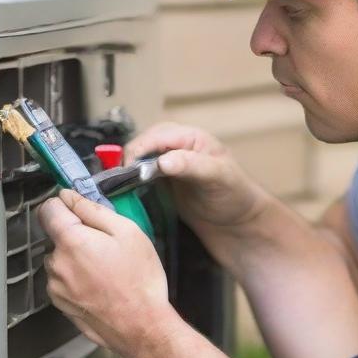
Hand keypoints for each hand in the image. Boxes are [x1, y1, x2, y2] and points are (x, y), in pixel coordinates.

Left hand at [37, 189, 171, 354]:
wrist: (141, 327)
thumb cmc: (140, 278)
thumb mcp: (127, 232)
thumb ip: (92, 210)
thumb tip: (67, 196)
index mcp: (70, 242)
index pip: (47, 210)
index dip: (63, 205)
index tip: (81, 212)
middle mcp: (55, 264)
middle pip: (55, 237)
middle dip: (74, 236)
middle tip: (105, 247)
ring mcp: (55, 287)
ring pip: (58, 260)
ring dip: (73, 259)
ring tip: (104, 270)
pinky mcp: (60, 305)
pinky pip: (61, 281)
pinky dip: (74, 279)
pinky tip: (98, 287)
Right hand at [124, 122, 267, 268]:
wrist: (237, 222)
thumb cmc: (235, 195)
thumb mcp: (217, 176)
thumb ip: (191, 165)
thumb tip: (162, 160)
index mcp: (189, 137)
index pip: (155, 136)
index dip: (139, 151)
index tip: (128, 171)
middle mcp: (175, 145)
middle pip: (141, 146)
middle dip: (128, 161)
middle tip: (121, 182)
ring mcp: (166, 163)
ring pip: (136, 160)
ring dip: (126, 172)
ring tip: (120, 188)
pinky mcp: (161, 181)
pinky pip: (139, 176)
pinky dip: (130, 183)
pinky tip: (127, 194)